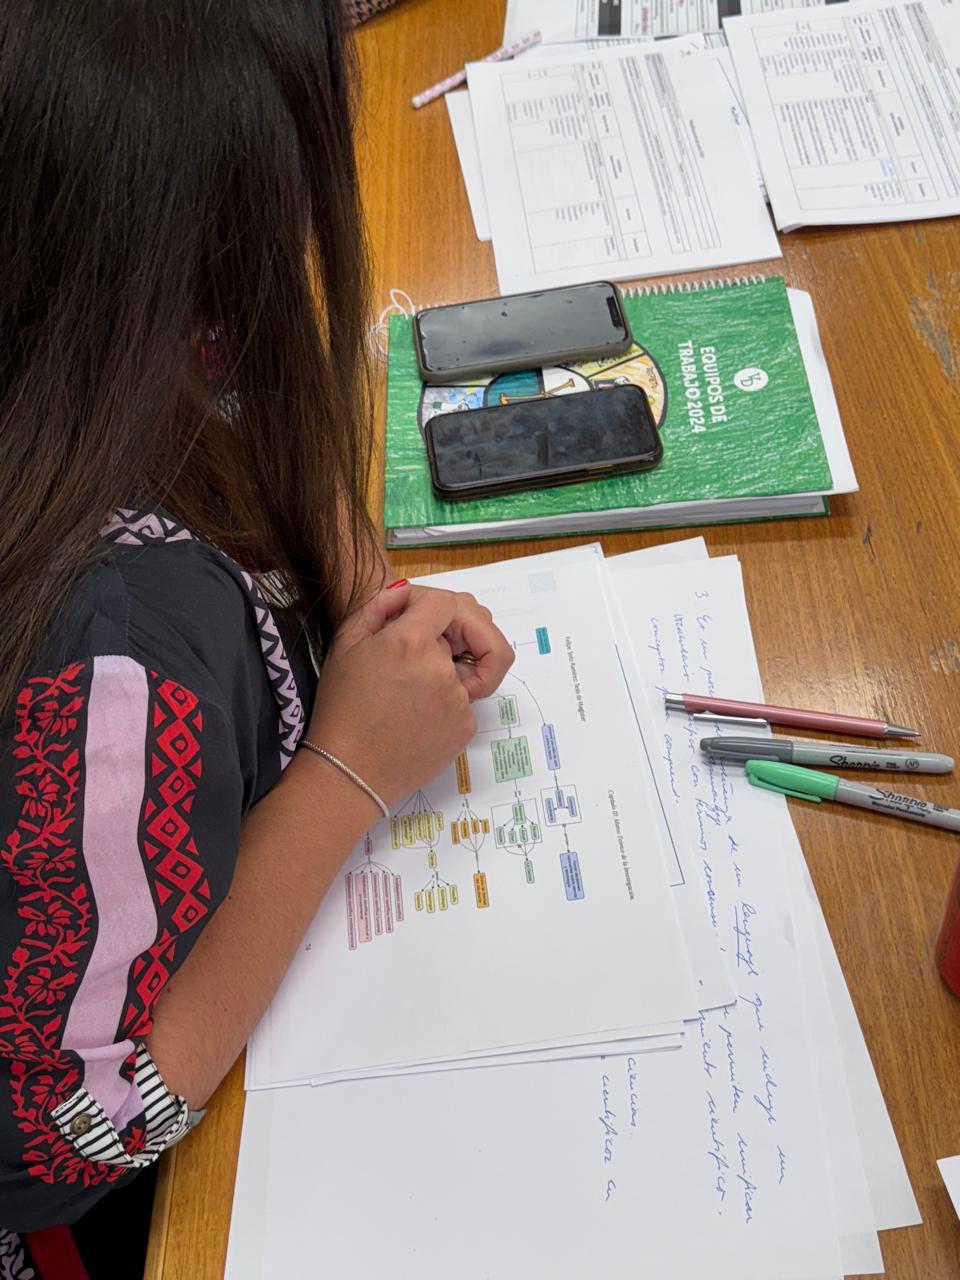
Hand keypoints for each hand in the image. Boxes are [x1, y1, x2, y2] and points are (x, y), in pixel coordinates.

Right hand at [305, 584, 506, 810]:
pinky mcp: (466, 725)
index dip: (431, 603)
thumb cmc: (342, 708)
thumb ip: (379, 607)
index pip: (446, 601)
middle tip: (430, 643)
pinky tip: (414, 714)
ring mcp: (459, 699)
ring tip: (411, 687)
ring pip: (466, 664)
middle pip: (471, 627)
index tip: (414, 617)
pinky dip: (445, 697)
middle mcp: (442, 668)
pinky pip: (465, 697)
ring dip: (447, 665)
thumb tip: (406, 595)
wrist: (351, 771)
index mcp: (411, 642)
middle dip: (455, 629)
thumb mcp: (346, 644)